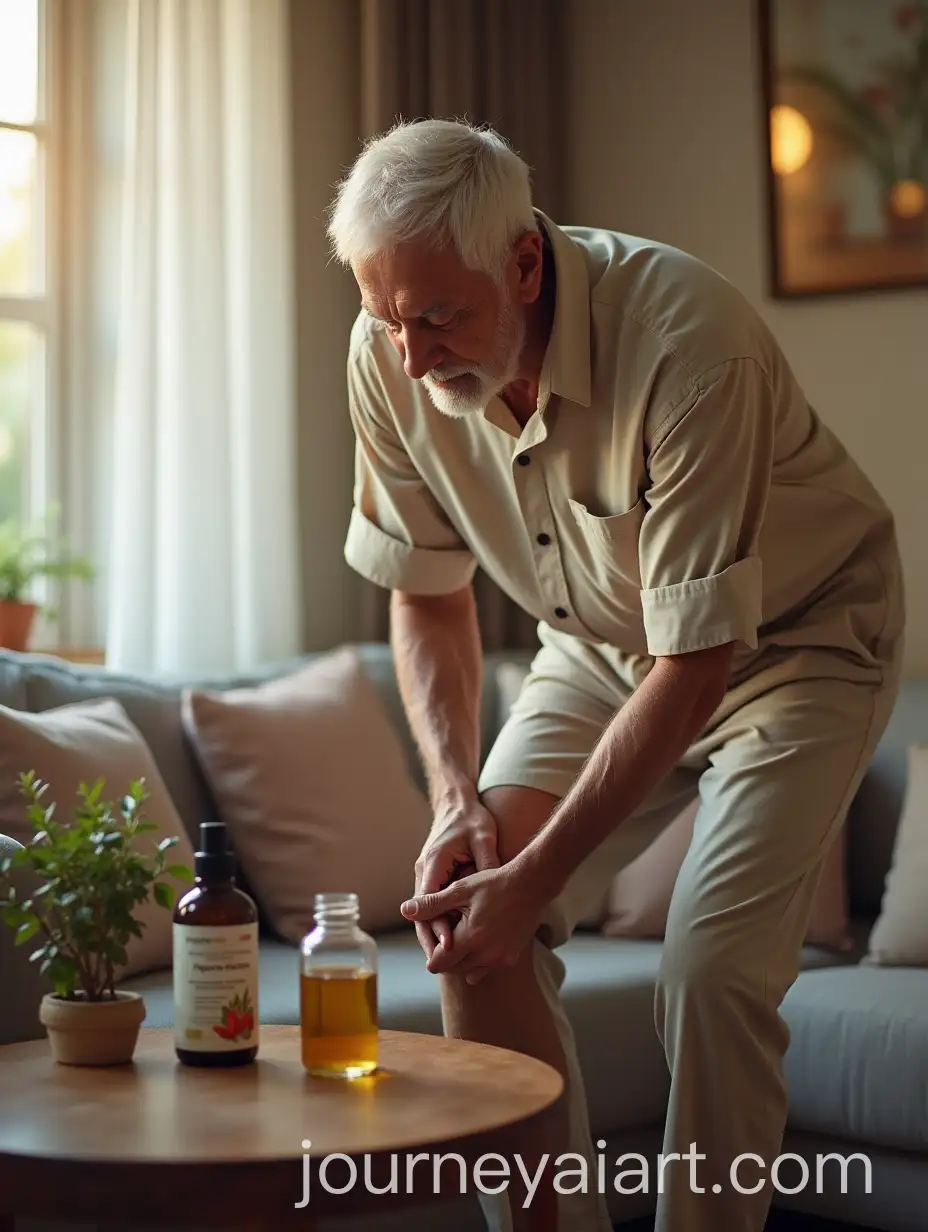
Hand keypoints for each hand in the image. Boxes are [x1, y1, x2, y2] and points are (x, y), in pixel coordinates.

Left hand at [401, 860, 547, 983]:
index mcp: (470, 939)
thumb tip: (404, 910)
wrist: (532, 884)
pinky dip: (480, 960)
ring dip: (463, 959)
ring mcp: (500, 959)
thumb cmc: (494, 883)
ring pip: (470, 972)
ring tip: (465, 934)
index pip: (438, 964)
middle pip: (452, 970)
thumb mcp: (460, 890)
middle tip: (450, 931)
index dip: (432, 951)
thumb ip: (432, 904)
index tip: (437, 933)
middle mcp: (486, 956)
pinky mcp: (511, 958)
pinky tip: (482, 938)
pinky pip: (487, 968)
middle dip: (446, 955)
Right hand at [412, 795, 499, 962]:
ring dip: (435, 935)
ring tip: (450, 961)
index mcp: (433, 862)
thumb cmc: (471, 819)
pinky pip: (435, 906)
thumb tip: (496, 886)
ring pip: (426, 913)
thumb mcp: (483, 837)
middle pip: (422, 914)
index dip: (436, 925)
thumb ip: (487, 862)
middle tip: (444, 964)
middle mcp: (425, 871)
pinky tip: (456, 942)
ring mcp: (427, 876)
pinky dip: (442, 923)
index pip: (427, 901)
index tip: (449, 944)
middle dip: (432, 939)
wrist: (456, 804)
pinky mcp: (435, 879)